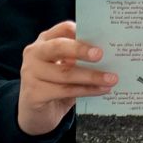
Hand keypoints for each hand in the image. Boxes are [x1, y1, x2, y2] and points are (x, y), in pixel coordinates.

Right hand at [18, 20, 113, 136]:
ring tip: (112, 79)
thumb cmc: (56, 84)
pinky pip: (65, 91)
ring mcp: (30, 74)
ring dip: (91, 76)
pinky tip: (101, 90)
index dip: (80, 30)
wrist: (36, 113)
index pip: (63, 29)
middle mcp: (34, 54)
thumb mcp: (67, 67)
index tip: (100, 34)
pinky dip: (86, 90)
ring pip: (65, 73)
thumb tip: (111, 54)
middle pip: (58, 47)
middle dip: (81, 50)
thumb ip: (79, 58)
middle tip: (101, 54)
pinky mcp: (33, 94)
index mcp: (45, 41)